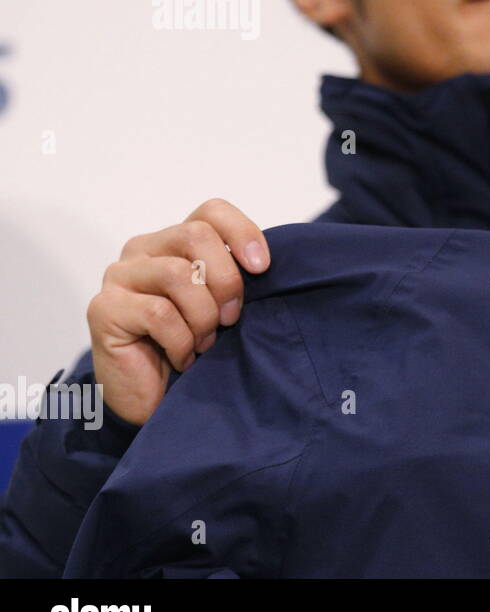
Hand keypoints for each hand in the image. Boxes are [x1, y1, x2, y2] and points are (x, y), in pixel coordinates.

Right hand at [86, 199, 270, 425]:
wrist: (153, 399)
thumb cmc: (192, 346)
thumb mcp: (221, 304)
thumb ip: (232, 276)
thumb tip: (263, 263)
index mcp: (173, 242)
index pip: (210, 211)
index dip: (242, 232)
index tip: (262, 268)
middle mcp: (142, 250)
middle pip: (196, 235)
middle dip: (226, 280)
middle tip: (232, 318)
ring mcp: (119, 277)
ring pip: (178, 274)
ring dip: (204, 316)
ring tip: (205, 342)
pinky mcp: (104, 309)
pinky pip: (158, 313)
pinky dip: (182, 340)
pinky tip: (183, 357)